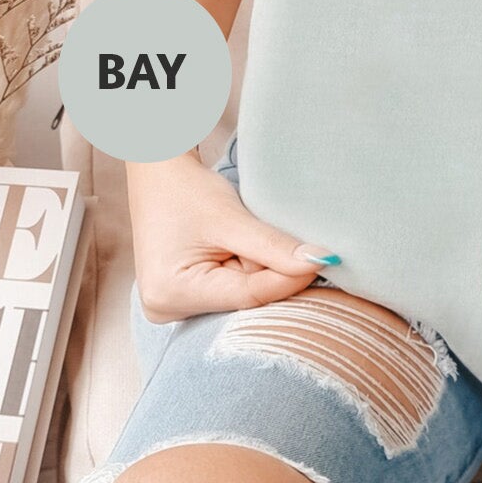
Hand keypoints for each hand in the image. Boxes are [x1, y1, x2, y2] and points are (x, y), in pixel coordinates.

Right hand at [128, 152, 340, 322]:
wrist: (158, 173)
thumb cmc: (186, 189)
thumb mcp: (231, 218)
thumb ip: (275, 246)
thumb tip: (322, 262)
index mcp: (173, 292)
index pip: (251, 296)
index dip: (290, 277)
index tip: (323, 259)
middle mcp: (167, 309)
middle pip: (246, 301)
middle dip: (268, 272)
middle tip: (273, 241)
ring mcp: (173, 306)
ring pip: (242, 296)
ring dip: (255, 270)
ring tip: (242, 239)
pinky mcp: (182, 298)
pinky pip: (230, 291)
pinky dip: (243, 271)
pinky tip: (236, 250)